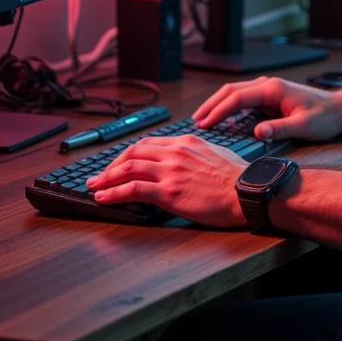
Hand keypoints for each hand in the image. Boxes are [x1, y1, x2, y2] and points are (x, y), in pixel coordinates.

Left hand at [87, 136, 248, 226]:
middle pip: (132, 153)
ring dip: (106, 178)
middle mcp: (175, 153)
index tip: (118, 164)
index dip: (127, 155)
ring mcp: (170, 171)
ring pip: (128, 168)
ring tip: (93, 187)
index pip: (147, 144)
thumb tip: (185, 160)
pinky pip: (133, 189)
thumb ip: (195, 153)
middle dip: (111, 165)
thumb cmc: (238, 178)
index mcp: (186, 142)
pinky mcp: (169, 191)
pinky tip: (103, 198)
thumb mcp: (215, 154)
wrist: (248, 192)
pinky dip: (113, 193)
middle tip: (99, 176)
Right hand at [192, 75, 341, 143]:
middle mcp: (268, 85)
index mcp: (273, 89)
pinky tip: (223, 119)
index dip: (218, 111)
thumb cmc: (325, 117)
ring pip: (235, 93)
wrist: (341, 110)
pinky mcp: (270, 96)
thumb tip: (257, 131)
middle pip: (230, 91)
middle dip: (211, 105)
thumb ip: (280, 129)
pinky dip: (229, 107)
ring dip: (218, 105)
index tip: (204, 124)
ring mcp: (268, 89)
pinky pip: (244, 99)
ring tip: (203, 120)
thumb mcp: (304, 127)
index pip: (237, 97)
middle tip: (195, 122)